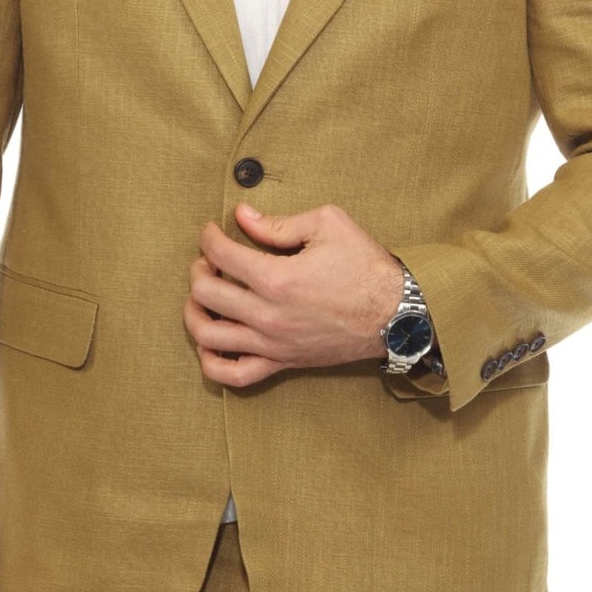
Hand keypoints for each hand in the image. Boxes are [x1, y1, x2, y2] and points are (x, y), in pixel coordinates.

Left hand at [184, 201, 403, 388]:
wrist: (396, 315)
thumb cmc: (365, 266)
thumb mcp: (328, 225)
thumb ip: (278, 222)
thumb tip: (242, 216)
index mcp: (277, 278)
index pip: (219, 255)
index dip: (209, 237)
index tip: (213, 230)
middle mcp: (268, 315)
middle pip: (205, 294)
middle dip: (199, 270)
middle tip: (209, 260)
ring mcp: (273, 344)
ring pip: (209, 337)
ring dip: (194, 313)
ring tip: (203, 297)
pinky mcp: (282, 363)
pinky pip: (234, 375)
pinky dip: (211, 363)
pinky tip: (210, 343)